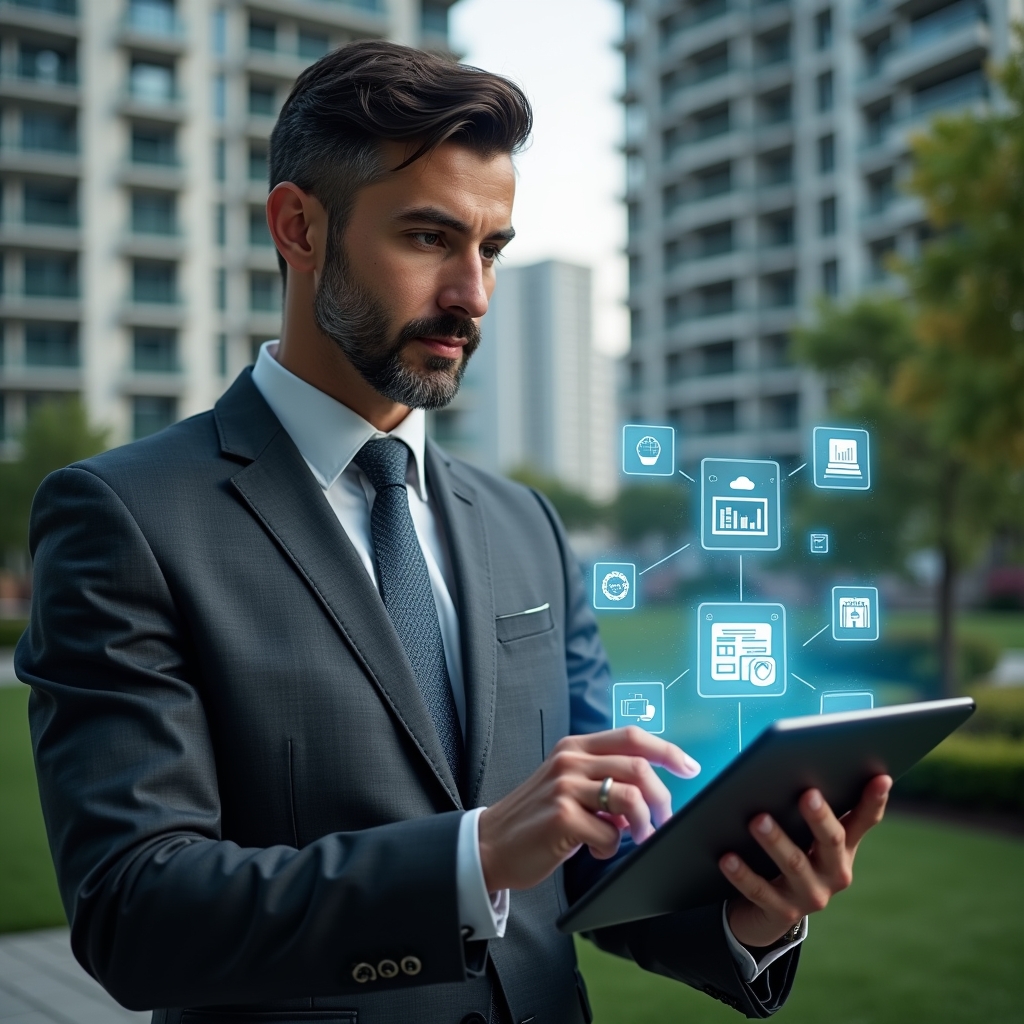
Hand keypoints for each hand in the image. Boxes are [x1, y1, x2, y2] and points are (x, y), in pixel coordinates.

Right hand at [478, 727, 700, 892]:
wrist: (491, 844)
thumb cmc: (537, 817)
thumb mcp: (567, 784)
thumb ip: (603, 777)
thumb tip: (649, 790)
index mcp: (576, 747)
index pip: (632, 736)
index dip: (667, 750)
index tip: (690, 767)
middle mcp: (570, 760)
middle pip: (638, 767)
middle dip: (663, 798)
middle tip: (665, 820)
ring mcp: (565, 787)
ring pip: (630, 798)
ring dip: (643, 826)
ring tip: (636, 839)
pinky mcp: (562, 817)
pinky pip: (609, 834)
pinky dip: (610, 849)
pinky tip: (594, 850)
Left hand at [721, 775, 891, 947]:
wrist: (764, 910)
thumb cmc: (786, 853)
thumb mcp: (802, 833)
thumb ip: (807, 806)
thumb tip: (794, 763)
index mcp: (843, 847)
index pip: (864, 820)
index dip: (873, 800)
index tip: (880, 777)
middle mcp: (834, 873)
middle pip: (831, 841)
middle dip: (820, 818)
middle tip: (807, 794)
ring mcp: (810, 895)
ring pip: (794, 865)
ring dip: (776, 841)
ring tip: (758, 820)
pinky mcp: (781, 912)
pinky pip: (760, 891)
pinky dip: (743, 873)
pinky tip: (727, 857)